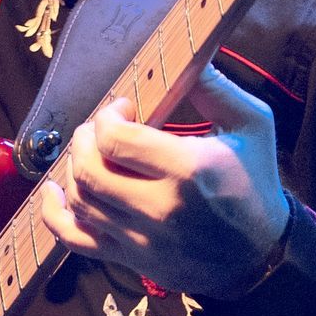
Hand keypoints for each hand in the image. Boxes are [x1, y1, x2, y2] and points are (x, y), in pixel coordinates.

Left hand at [41, 65, 289, 298]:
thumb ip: (216, 89)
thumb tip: (186, 56)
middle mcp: (159, 207)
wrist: (262, 255)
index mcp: (187, 170)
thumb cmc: (255, 184)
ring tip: (91, 154)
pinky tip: (54, 193)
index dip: (106, 117)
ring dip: (74, 168)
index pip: (115, 140)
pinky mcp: (132, 260)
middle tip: (99, 130)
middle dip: (83, 140)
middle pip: (89, 169)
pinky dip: (54, 215)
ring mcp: (142, 239)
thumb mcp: (252, 126)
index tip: (122, 109)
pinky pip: (75, 240)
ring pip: (80, 200)